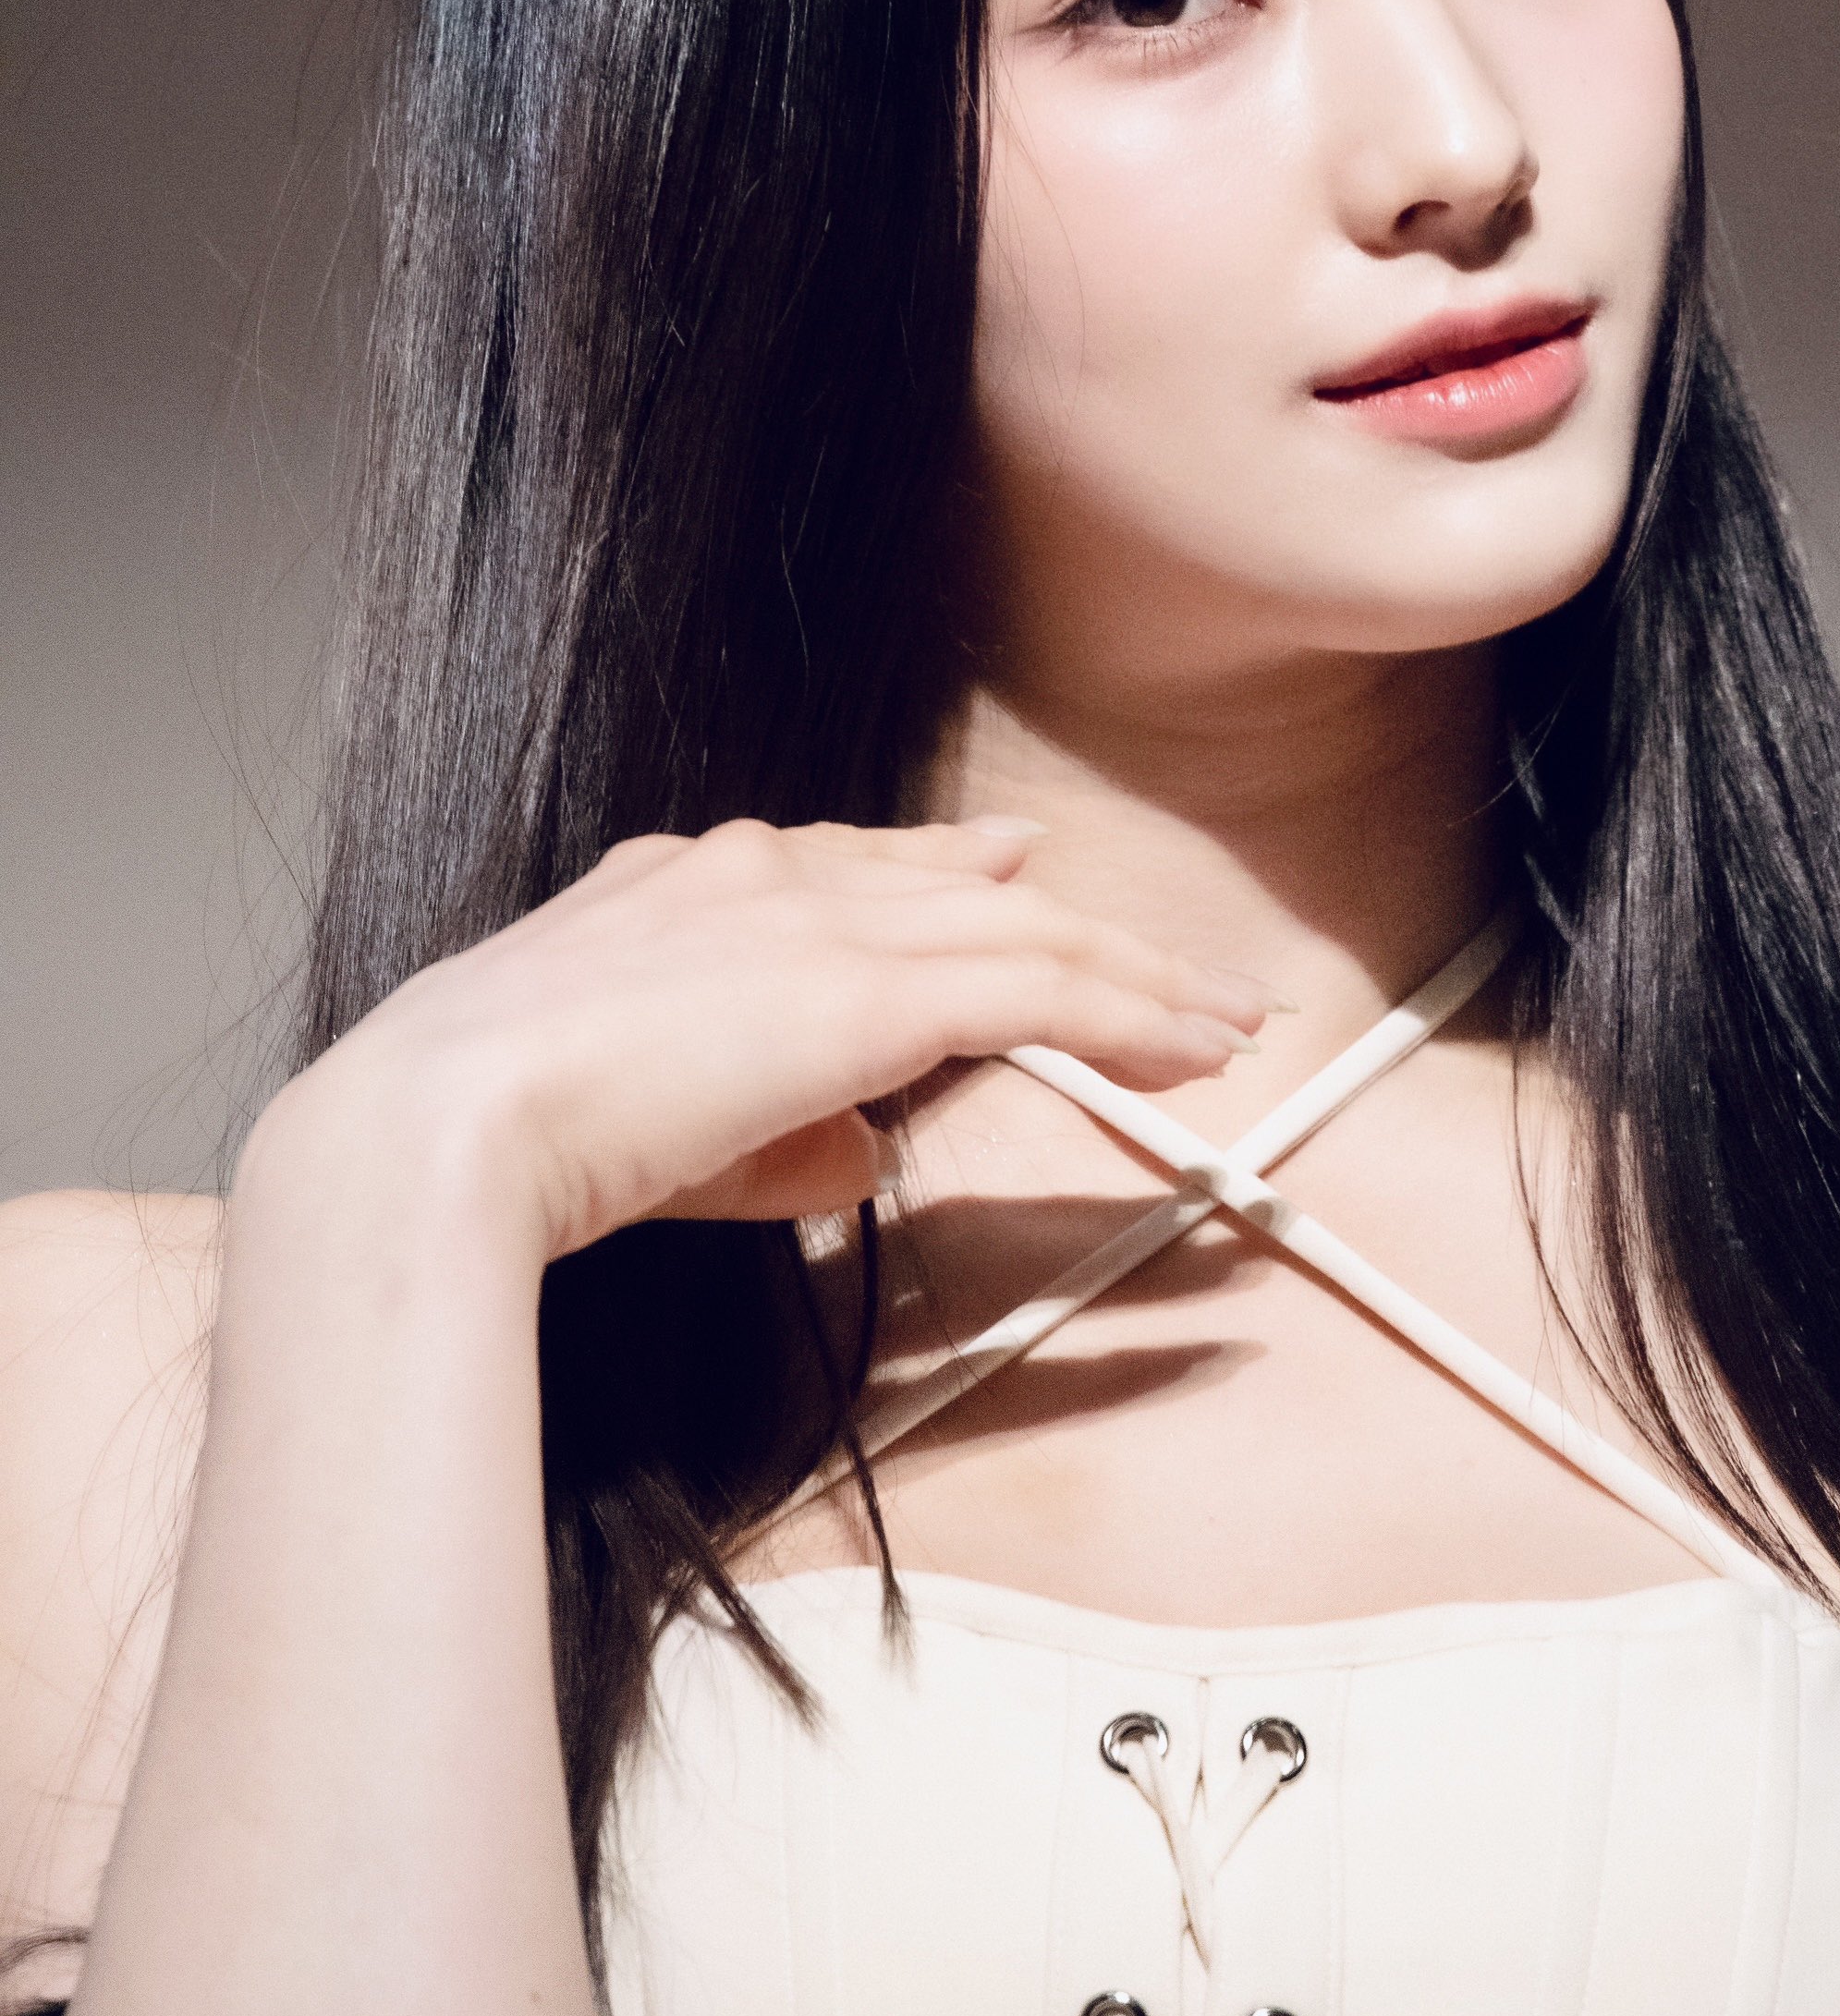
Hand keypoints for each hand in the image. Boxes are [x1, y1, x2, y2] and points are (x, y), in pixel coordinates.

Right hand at [243, 817, 1269, 1278]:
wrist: (440, 1124)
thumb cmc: (496, 1139)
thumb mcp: (642, 1124)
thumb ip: (761, 1131)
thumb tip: (850, 1150)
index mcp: (688, 887)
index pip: (858, 866)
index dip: (955, 874)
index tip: (1018, 874)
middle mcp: (765, 877)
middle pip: (966, 891)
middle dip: (1079, 933)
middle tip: (1173, 969)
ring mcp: (821, 920)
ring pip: (1028, 934)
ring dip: (1135, 981)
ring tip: (1222, 1020)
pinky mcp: (872, 986)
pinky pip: (1042, 989)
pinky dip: (1129, 1014)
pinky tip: (1188, 1046)